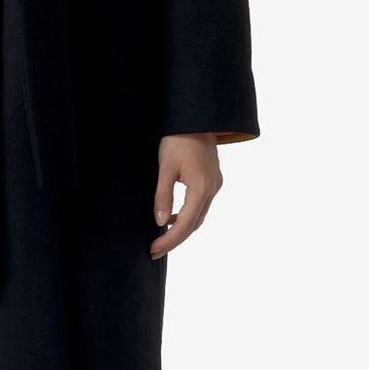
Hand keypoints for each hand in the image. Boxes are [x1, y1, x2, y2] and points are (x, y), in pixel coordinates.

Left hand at [150, 134, 222, 258]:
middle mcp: (212, 189)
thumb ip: (163, 195)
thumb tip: (160, 222)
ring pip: (199, 217)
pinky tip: (173, 217)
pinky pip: (201, 205)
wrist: (197, 118)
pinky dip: (187, 216)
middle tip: (154, 250)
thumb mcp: (165, 167)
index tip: (153, 249)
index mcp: (201, 187)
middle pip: (194, 224)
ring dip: (182, 229)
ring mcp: (215, 185)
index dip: (169, 240)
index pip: (185, 223)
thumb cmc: (178, 139)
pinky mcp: (212, 180)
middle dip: (174, 240)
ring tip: (161, 239)